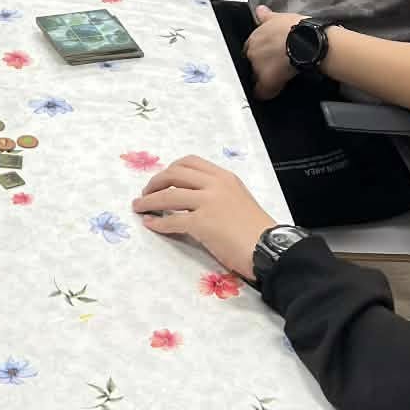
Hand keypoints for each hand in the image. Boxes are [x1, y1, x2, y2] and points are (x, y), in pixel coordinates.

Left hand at [133, 157, 275, 276]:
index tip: (161, 178)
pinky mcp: (203, 223)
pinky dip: (157, 222)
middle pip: (174, 174)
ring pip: (168, 195)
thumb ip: (217, 194)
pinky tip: (151, 224)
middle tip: (145, 193)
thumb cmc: (256, 230)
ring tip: (139, 207)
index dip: (170, 168)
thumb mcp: (238, 199)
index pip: (190, 162)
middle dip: (155, 182)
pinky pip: (172, 220)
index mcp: (224, 177)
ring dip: (148, 201)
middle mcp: (215, 184)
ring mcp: (208, 202)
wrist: (270, 248)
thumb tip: (192, 198)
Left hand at [243, 4, 302, 101]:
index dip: (261, 52)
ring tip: (278, 78)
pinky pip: (262, 92)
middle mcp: (253, 51)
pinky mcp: (267, 81)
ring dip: (264, 78)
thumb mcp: (280, 17)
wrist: (309, 42)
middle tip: (275, 66)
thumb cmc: (299, 28)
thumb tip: (260, 9)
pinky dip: (266, 93)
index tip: (270, 54)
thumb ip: (267, 16)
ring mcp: (258, 67)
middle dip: (261, 65)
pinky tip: (272, 92)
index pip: (251, 48)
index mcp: (255, 36)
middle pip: (251, 63)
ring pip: (256, 76)